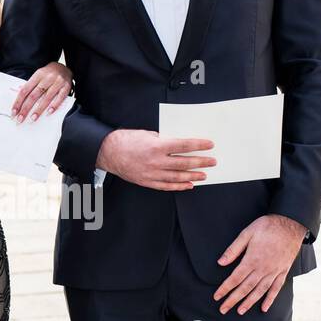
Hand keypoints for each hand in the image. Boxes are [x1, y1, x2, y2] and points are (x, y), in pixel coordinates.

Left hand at [11, 62, 73, 122]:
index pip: (25, 90)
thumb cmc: (48, 74)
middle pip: (34, 95)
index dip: (18, 101)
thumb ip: (30, 86)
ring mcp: (57, 82)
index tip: (14, 112)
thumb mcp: (38, 76)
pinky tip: (49, 112)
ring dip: (39, 109)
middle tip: (20, 118)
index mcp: (38, 75)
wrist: (64, 68)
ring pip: (47, 97)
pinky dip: (54, 105)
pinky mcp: (66, 87)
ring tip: (33, 118)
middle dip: (26, 108)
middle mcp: (47, 78)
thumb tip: (20, 101)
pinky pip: (60, 97)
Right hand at [96, 129, 215, 190]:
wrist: (109, 152)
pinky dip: (179, 186)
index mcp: (157, 146)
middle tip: (212, 162)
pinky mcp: (147, 181)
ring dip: (193, 176)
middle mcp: (156, 161)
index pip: (184, 145)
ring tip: (204, 175)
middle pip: (184, 163)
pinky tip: (189, 185)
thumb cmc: (126, 141)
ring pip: (177, 177)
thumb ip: (164, 139)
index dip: (198, 145)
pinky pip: (166, 186)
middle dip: (200, 162)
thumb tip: (179, 144)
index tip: (209, 145)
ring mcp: (152, 173)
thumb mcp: (147, 134)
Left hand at [213, 214, 306, 314]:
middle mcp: (263, 269)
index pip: (235, 278)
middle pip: (245, 288)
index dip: (225, 289)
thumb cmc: (267, 226)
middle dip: (233, 300)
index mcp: (252, 259)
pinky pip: (276, 288)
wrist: (291, 224)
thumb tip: (220, 262)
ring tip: (240, 311)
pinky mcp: (283, 271)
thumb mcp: (247, 233)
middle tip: (223, 309)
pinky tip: (264, 307)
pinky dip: (270, 299)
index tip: (217, 297)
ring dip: (249, 302)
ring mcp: (274, 271)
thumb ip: (233, 249)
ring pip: (259, 291)